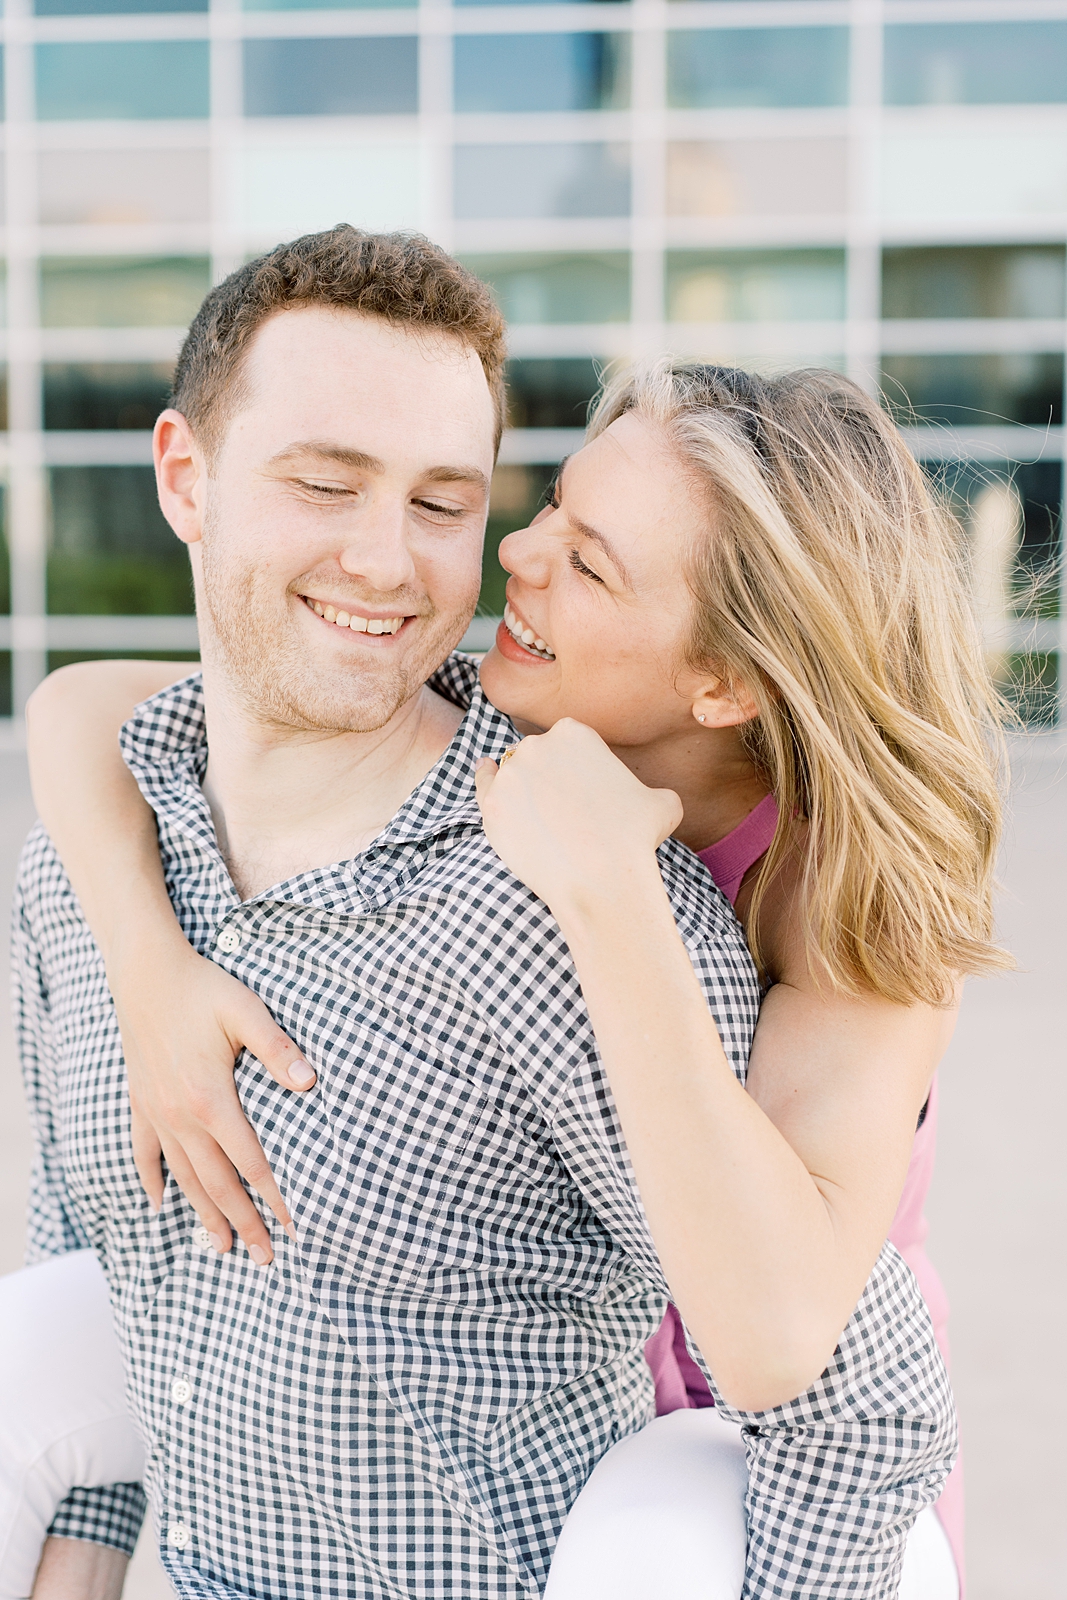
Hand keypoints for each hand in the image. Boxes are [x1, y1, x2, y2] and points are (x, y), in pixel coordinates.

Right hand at [111, 931, 316, 1263]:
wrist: (145, 972)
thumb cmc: (203, 988)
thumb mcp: (246, 1010)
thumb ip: (278, 1048)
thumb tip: (310, 1082)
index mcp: (211, 1098)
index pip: (250, 1161)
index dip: (273, 1196)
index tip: (295, 1226)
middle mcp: (179, 1116)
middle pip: (216, 1183)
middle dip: (243, 1223)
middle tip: (265, 1258)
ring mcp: (155, 1113)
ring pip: (182, 1178)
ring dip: (203, 1215)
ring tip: (222, 1247)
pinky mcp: (140, 1103)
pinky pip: (143, 1153)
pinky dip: (152, 1180)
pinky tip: (159, 1204)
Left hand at [474, 719, 681, 917]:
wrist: (602, 880)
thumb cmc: (635, 840)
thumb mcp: (663, 802)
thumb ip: (649, 790)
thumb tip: (649, 800)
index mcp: (575, 732)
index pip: (567, 743)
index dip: (577, 769)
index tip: (585, 795)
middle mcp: (537, 745)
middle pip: (537, 755)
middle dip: (548, 777)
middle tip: (566, 813)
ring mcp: (510, 775)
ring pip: (511, 772)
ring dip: (520, 786)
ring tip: (539, 816)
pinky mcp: (490, 806)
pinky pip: (483, 786)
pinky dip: (485, 781)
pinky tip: (487, 777)